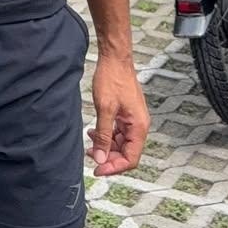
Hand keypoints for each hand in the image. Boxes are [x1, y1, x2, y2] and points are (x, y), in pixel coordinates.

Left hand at [86, 54, 149, 176]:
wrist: (115, 59)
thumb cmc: (113, 79)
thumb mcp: (105, 109)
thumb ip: (103, 135)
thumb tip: (100, 158)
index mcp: (138, 127)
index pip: (131, 159)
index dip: (114, 167)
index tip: (97, 169)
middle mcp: (138, 126)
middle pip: (127, 153)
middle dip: (109, 157)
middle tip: (90, 157)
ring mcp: (132, 120)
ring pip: (121, 143)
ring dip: (106, 146)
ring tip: (89, 143)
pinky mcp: (126, 114)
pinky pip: (118, 133)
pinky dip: (106, 135)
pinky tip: (93, 132)